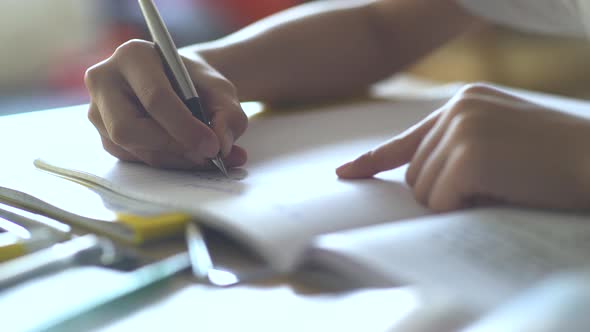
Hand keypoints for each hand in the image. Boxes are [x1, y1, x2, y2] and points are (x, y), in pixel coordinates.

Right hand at [85, 39, 247, 168]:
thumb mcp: (223, 91)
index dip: (185, 127)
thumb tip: (222, 144)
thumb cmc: (198, 84)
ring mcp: (98, 111)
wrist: (183, 86)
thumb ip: (229, 115)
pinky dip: (164, 163)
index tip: (213, 146)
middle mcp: (105, 80)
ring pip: (130, 148)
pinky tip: (186, 156)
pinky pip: (131, 159)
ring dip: (172, 159)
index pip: (154, 97)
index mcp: (133, 55)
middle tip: (206, 156)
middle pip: (128, 128)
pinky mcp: (104, 136)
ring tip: (204, 156)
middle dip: (171, 147)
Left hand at [337, 84, 589, 210]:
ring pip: (423, 190)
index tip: (345, 174)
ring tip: (502, 186)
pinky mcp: (468, 155)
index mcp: (463, 102)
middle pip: (414, 173)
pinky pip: (440, 201)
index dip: (372, 161)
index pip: (405, 138)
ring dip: (456, 201)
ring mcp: (461, 130)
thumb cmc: (554, 159)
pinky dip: (463, 208)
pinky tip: (500, 192)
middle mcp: (456, 110)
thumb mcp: (500, 139)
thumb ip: (459, 148)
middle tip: (491, 186)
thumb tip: (421, 181)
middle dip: (443, 192)